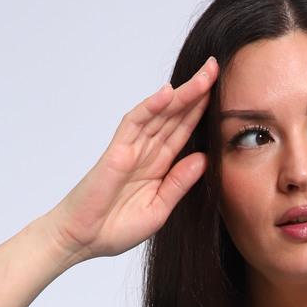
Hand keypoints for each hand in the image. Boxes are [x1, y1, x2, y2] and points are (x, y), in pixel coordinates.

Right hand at [41, 56, 218, 261]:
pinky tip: (168, 93)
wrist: (84, 240)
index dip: (201, 112)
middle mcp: (146, 152)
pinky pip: (135, 123)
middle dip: (196, 92)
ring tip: (204, 75)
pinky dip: (150, 106)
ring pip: (159, 114)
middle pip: (174, 116)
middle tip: (216, 67)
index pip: (183, 132)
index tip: (222, 93)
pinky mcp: (116, 151)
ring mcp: (131, 148)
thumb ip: (179, 184)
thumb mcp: (159, 209)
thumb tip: (204, 158)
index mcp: (159, 166)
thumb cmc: (116, 229)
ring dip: (181, 94)